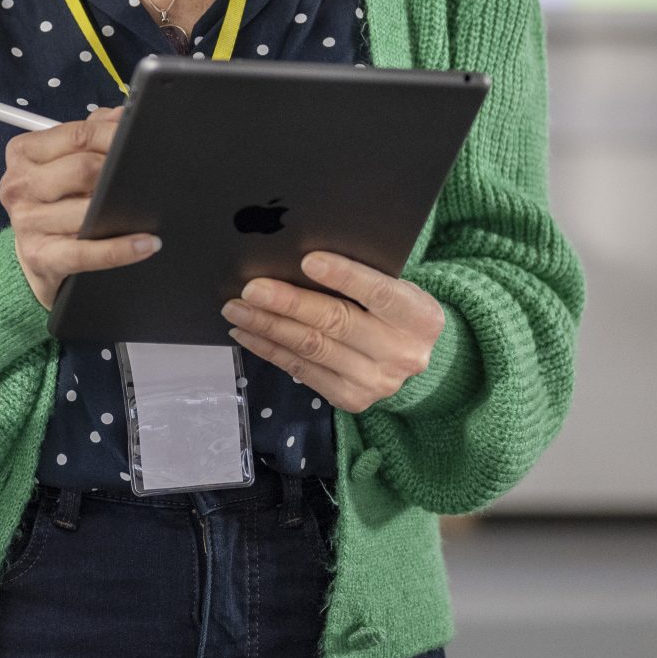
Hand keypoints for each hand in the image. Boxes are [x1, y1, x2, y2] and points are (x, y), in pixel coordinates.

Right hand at [0, 107, 159, 309]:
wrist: (35, 254)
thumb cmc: (52, 200)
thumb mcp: (63, 162)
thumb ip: (90, 134)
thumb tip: (122, 116)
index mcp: (23, 153)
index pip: (76, 135)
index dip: (113, 136)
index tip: (138, 140)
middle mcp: (19, 185)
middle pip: (82, 169)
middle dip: (117, 172)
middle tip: (141, 177)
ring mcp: (27, 222)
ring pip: (86, 210)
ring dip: (122, 211)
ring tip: (145, 210)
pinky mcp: (41, 256)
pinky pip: (87, 253)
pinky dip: (121, 249)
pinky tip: (146, 244)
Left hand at [223, 252, 444, 413]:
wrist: (412, 357)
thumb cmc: (393, 310)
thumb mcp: (396, 288)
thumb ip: (363, 277)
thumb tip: (299, 259)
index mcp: (420, 317)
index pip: (380, 293)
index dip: (344, 276)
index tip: (308, 260)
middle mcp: (401, 353)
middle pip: (336, 323)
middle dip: (288, 303)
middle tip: (250, 288)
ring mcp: (375, 381)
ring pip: (312, 348)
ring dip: (268, 327)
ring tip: (236, 309)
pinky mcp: (351, 398)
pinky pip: (301, 370)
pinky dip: (270, 349)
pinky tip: (248, 333)